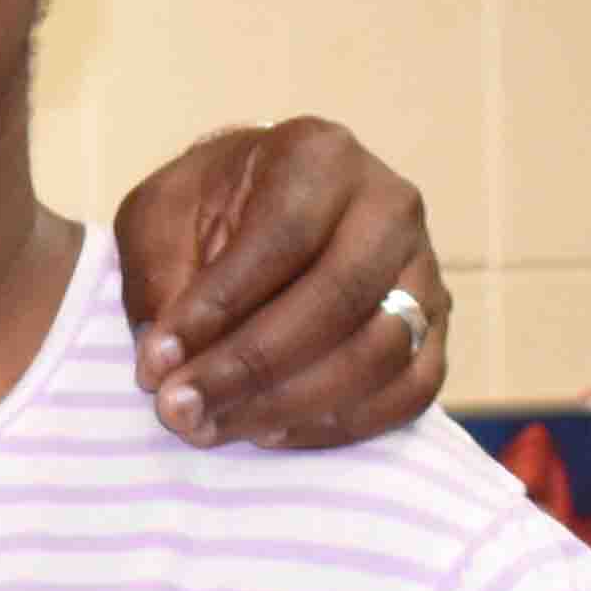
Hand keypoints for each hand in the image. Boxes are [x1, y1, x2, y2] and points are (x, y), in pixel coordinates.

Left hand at [114, 121, 443, 448]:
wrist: (262, 215)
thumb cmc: (207, 212)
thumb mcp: (159, 217)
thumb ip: (157, 276)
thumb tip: (166, 361)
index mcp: (319, 155)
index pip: (282, 236)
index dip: (219, 308)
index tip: (156, 362)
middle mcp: (388, 206)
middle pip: (339, 298)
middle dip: (251, 368)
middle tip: (180, 412)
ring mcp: (424, 270)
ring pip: (379, 353)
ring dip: (289, 405)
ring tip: (213, 427)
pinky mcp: (435, 331)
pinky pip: (409, 392)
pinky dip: (337, 425)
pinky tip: (269, 434)